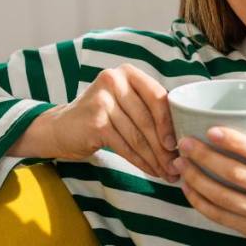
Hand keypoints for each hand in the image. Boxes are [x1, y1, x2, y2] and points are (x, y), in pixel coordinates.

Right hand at [48, 63, 178, 180]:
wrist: (62, 127)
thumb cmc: (102, 115)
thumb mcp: (126, 102)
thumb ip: (149, 108)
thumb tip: (182, 135)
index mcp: (128, 72)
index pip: (157, 96)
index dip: (170, 122)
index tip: (178, 143)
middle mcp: (114, 80)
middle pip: (147, 119)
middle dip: (164, 147)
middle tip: (176, 165)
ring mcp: (102, 100)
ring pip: (137, 136)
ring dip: (154, 158)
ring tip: (166, 172)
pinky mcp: (95, 122)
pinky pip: (125, 147)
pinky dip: (140, 162)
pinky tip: (150, 171)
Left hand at [173, 127, 245, 245]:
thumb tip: (243, 119)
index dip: (234, 141)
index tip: (211, 130)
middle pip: (236, 174)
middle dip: (205, 157)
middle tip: (185, 143)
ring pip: (222, 196)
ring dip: (196, 178)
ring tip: (181, 163)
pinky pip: (218, 216)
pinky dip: (199, 201)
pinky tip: (188, 188)